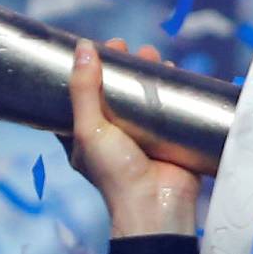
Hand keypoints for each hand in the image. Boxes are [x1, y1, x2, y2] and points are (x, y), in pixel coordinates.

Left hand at [68, 37, 200, 238]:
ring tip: (151, 54)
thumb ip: (83, 90)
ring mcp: (140, 137)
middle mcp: (110, 137)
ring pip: (141, 97)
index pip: (79, 99)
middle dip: (119, 67)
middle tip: (125, 47)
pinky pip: (167, 108)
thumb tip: (84, 48)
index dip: (84, 73)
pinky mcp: (166, 138)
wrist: (157, 206)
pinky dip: (170, 89)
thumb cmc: (115, 175)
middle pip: (113, 93)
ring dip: (146, 73)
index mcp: (84, 138)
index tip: (92, 50)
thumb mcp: (88, 129)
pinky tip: (173, 72)